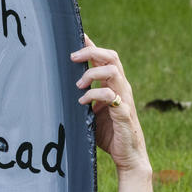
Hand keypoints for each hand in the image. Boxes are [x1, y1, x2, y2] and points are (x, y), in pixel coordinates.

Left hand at [72, 35, 150, 175]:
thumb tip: (62, 88)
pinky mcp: (124, 113)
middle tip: (72, 57)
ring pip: (113, 72)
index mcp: (114, 85)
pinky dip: (95, 95)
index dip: (92, 45)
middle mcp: (121, 88)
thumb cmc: (110, 134)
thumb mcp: (92, 112)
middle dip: (91, 52)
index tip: (77, 35)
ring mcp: (124, 99)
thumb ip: (85, 97)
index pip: (105, 58)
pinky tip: (83, 102)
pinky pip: (111, 96)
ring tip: (78, 85)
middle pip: (111, 57)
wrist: (129, 157)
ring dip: (92, 74)